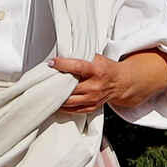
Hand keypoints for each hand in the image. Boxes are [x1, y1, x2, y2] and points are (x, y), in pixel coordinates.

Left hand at [51, 53, 166, 115]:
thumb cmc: (107, 68)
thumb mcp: (97, 58)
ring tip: (49, 92)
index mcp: (97, 70)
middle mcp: (95, 86)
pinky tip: (58, 102)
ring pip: (70, 101)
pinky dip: (64, 107)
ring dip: (58, 97)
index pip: (77, 67)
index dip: (63, 64)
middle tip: (46, 80)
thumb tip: (62, 56)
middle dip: (56, 84)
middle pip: (71, 88)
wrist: (121, 82)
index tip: (52, 63)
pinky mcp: (92, 107)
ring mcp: (94, 98)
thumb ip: (82, 58)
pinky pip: (74, 110)